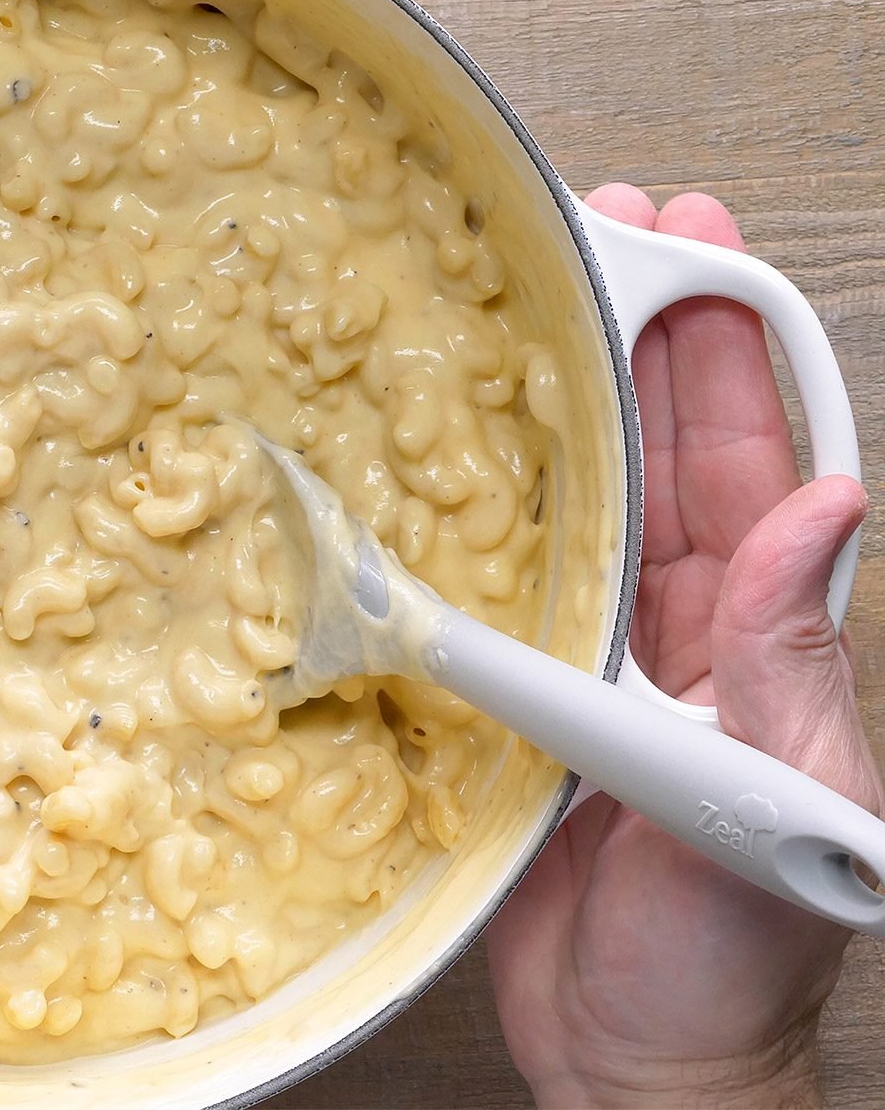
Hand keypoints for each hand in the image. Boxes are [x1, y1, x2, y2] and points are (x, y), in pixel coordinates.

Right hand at [487, 186, 882, 1106]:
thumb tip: (823, 511)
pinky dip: (471, 528)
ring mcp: (599, 668)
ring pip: (576, 512)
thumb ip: (790, 662)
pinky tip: (440, 467)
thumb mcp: (791, 800)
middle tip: (602, 237)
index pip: (753, 466)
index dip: (725, 353)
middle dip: (637, 345)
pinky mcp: (518, 710)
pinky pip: (496, 599)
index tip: (692, 252)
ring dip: (552, 413)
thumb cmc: (734, 955)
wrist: (633, 1060)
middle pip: (658, 460)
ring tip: (518, 315)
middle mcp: (682, 636)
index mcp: (766, 643)